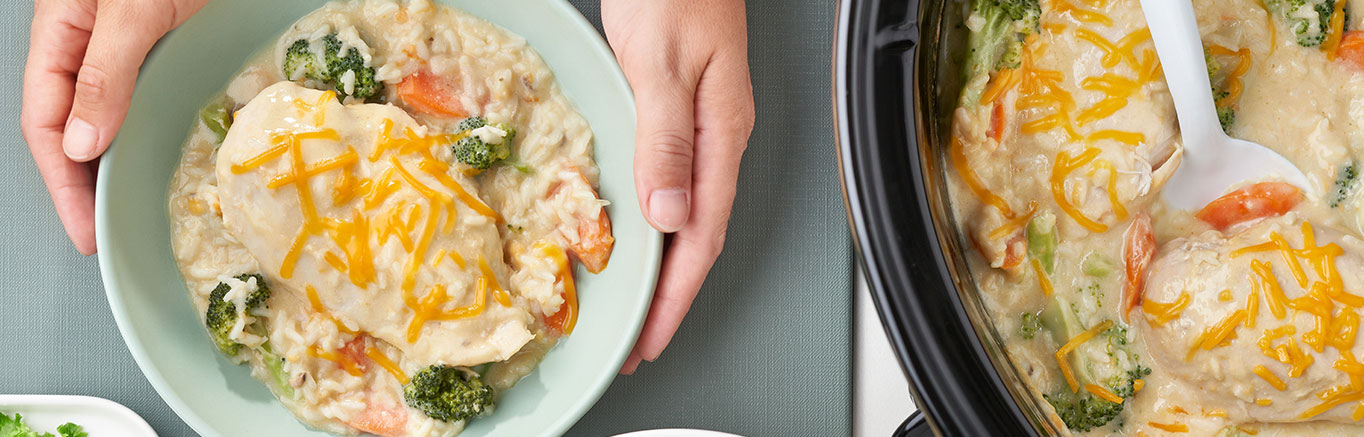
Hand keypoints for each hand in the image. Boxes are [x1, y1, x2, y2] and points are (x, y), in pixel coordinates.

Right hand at [21, 0, 206, 254]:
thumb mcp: (133, 11)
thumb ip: (105, 73)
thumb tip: (80, 144)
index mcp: (59, 34)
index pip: (43, 123)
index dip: (61, 182)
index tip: (83, 229)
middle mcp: (86, 43)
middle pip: (69, 125)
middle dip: (81, 182)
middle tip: (103, 235)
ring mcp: (124, 43)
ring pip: (105, 114)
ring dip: (111, 159)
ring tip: (126, 209)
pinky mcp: (162, 40)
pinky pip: (142, 95)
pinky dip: (145, 128)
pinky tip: (159, 154)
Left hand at [602, 0, 755, 373]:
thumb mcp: (660, 62)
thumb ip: (666, 138)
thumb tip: (669, 213)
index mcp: (721, 131)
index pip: (701, 234)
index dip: (676, 293)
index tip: (650, 335)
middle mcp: (718, 135)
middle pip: (699, 234)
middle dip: (670, 296)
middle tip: (638, 341)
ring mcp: (703, 125)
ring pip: (688, 213)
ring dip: (664, 265)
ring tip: (636, 306)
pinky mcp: (683, 111)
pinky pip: (674, 184)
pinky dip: (657, 223)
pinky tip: (639, 235)